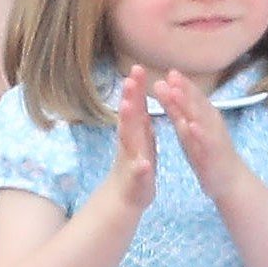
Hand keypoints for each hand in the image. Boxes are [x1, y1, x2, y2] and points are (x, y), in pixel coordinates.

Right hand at [97, 73, 163, 218]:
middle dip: (129, 99)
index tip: (137, 68)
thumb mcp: (138, 138)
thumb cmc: (135, 165)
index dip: (135, 88)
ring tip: (129, 108)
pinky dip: (139, 168)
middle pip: (128, 118)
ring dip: (127, 125)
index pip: (134, 106)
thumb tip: (134, 95)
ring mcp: (130, 160)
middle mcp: (129, 142)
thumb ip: (137, 118)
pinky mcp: (136, 180)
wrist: (124, 198)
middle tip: (130, 80)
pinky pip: (138, 173)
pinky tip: (142, 165)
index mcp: (135, 133)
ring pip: (129, 141)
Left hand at [143, 70, 249, 194]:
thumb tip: (164, 85)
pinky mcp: (213, 153)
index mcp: (203, 116)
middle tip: (172, 74)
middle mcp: (209, 123)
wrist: (229, 180)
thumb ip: (175, 108)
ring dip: (189, 105)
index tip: (170, 71)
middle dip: (185, 89)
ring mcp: (212, 137)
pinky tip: (191, 125)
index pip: (192, 96)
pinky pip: (205, 141)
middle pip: (196, 103)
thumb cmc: (205, 151)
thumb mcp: (187, 127)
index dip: (182, 84)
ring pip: (200, 119)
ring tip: (177, 93)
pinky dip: (198, 132)